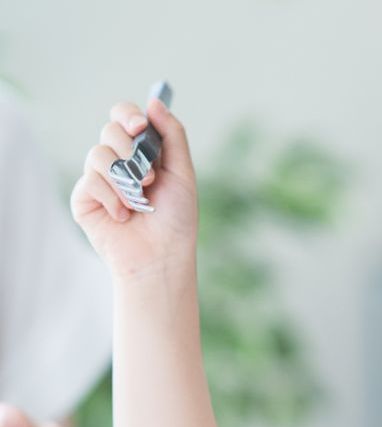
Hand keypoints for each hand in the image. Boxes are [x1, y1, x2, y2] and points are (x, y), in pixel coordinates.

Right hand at [70, 96, 197, 282]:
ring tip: (141, 202)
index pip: (125, 117)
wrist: (162, 256)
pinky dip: (113, 199)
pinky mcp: (84, 198)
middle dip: (131, 151)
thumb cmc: (177, 219)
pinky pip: (90, 181)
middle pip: (109, 129)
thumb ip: (172, 136)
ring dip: (125, 178)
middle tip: (150, 178)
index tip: (140, 127)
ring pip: (98, 153)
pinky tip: (125, 216)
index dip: (128, 115)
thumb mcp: (183, 173)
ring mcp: (99, 179)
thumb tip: (155, 101)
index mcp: (142, 152)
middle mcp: (118, 161)